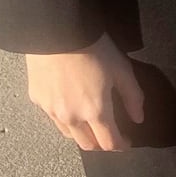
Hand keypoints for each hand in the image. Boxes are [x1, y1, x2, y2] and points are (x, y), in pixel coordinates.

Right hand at [25, 33, 145, 151]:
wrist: (57, 30)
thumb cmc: (92, 47)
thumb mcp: (121, 69)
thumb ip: (132, 97)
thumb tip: (138, 118)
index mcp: (95, 111)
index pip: (109, 143)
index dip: (121, 145)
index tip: (127, 141)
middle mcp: (72, 117)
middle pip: (88, 145)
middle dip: (102, 144)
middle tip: (110, 133)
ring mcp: (51, 110)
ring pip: (69, 134)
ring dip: (82, 134)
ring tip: (90, 121)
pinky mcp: (37, 100)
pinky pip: (53, 117)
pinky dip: (65, 118)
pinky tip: (70, 105)